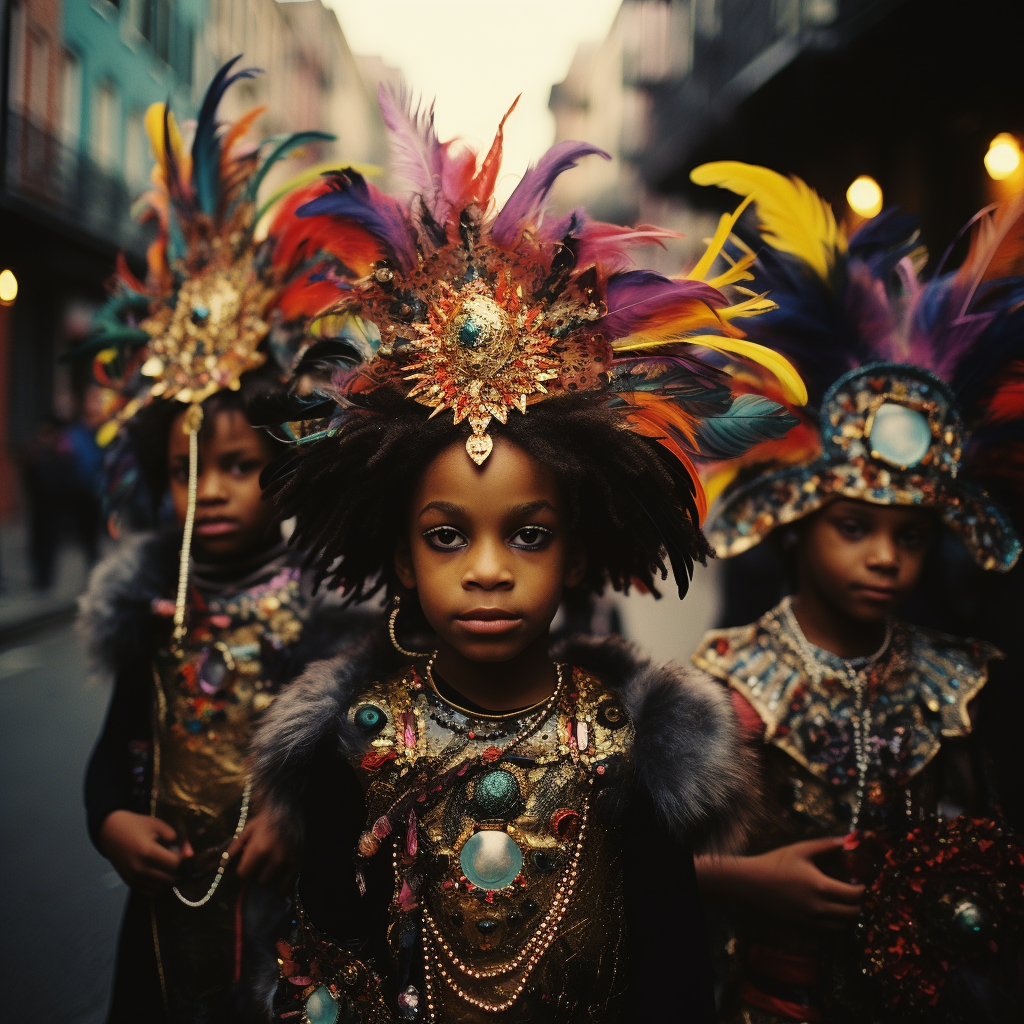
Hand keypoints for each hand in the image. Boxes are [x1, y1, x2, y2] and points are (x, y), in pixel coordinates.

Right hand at [98, 810, 192, 895]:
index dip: (182, 859)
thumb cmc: (136, 825)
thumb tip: (189, 853)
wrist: (110, 832)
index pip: (174, 864)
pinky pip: (150, 892)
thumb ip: (175, 838)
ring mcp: (133, 878)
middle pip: (170, 879)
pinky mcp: (130, 883)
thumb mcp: (157, 825)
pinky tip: (159, 874)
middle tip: (178, 861)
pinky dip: (159, 886)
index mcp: (147, 851)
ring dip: (169, 880)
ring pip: (161, 888)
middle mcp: (140, 868)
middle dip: (179, 871)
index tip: (182, 852)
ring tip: (168, 867)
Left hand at [228, 811, 295, 890]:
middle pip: (260, 881)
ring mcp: (288, 862)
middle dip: (257, 875)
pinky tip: (280, 876)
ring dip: (270, 880)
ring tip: (270, 870)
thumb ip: (236, 846)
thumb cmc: (268, 820)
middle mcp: (274, 858)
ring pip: (273, 884)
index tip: (246, 866)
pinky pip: (287, 885)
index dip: (243, 870)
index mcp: (259, 848)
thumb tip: (223, 864)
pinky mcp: (298, 864)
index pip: (244, 873)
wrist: (292, 811)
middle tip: (259, 867)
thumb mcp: (250, 828)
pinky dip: (282, 884)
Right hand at [697, 836, 864, 929]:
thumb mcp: (800, 849)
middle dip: (859, 904)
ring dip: (849, 916)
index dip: (863, 890)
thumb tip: (847, 839)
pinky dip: (836, 924)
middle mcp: (820, 908)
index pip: (855, 895)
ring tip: (845, 903)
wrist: (751, 884)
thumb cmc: (775, 863)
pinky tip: (831, 911)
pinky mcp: (804, 926)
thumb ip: (825, 845)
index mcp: (822, 887)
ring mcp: (812, 920)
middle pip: (854, 914)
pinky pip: (829, 931)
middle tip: (855, 893)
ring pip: (843, 926)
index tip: (861, 882)